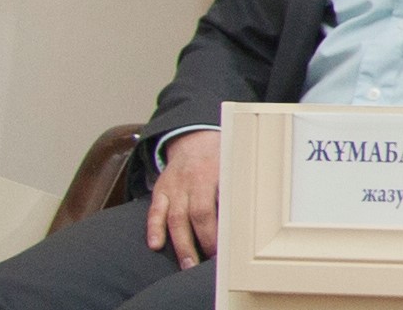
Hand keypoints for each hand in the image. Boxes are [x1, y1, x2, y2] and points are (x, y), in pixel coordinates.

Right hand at [143, 128, 221, 267]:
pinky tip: (155, 245)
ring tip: (188, 264)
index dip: (220, 229)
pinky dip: (153, 228)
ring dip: (181, 243)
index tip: (229, 247)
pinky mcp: (160, 191)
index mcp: (215, 174)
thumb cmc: (220, 158)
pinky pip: (154, 211)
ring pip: (175, 217)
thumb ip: (235, 188)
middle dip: (203, 241)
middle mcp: (192, 181)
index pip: (217, 206)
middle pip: (196, 214)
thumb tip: (248, 216)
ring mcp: (174, 187)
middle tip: (209, 262)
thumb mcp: (233, 166)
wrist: (194, 139)